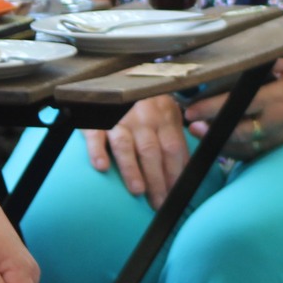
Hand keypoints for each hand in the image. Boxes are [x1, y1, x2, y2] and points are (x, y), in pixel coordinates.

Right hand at [87, 94, 192, 208]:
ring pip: (126, 145)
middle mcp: (143, 116)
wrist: (116, 78)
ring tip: (137, 191)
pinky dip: (98, 151)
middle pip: (152, 150)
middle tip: (158, 203)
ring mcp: (118, 118)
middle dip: (157, 179)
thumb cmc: (145, 102)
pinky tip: (102, 167)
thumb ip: (175, 135)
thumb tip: (187, 167)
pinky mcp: (95, 120)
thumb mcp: (166, 111)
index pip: (173, 147)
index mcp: (164, 115)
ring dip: (132, 169)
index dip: (176, 172)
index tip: (176, 194)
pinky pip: (96, 136)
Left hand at [183, 56, 282, 157]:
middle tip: (191, 127)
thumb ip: (274, 64)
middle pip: (240, 131)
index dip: (213, 109)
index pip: (240, 104)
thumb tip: (245, 62)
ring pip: (250, 146)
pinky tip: (231, 149)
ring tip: (205, 138)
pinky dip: (245, 153)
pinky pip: (265, 152)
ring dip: (225, 145)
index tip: (193, 109)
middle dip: (213, 131)